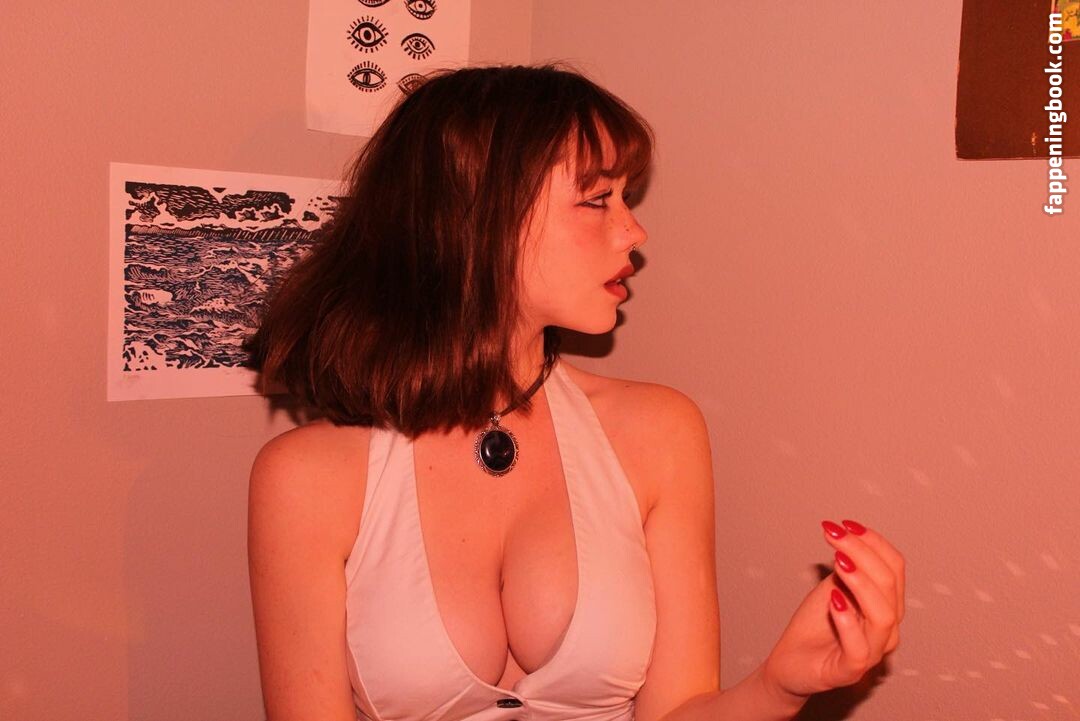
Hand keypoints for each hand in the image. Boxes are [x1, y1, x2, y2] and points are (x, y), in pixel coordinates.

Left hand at [759, 519, 905, 701]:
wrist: (790, 661)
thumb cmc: (815, 625)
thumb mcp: (832, 587)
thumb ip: (847, 568)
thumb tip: (849, 537)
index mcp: (887, 605)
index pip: (895, 567)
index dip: (873, 542)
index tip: (846, 524)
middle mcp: (886, 629)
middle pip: (890, 584)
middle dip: (862, 552)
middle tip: (834, 535)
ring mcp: (872, 653)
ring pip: (883, 615)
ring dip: (861, 582)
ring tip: (838, 562)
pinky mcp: (850, 671)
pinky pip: (860, 649)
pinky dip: (848, 622)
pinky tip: (833, 601)